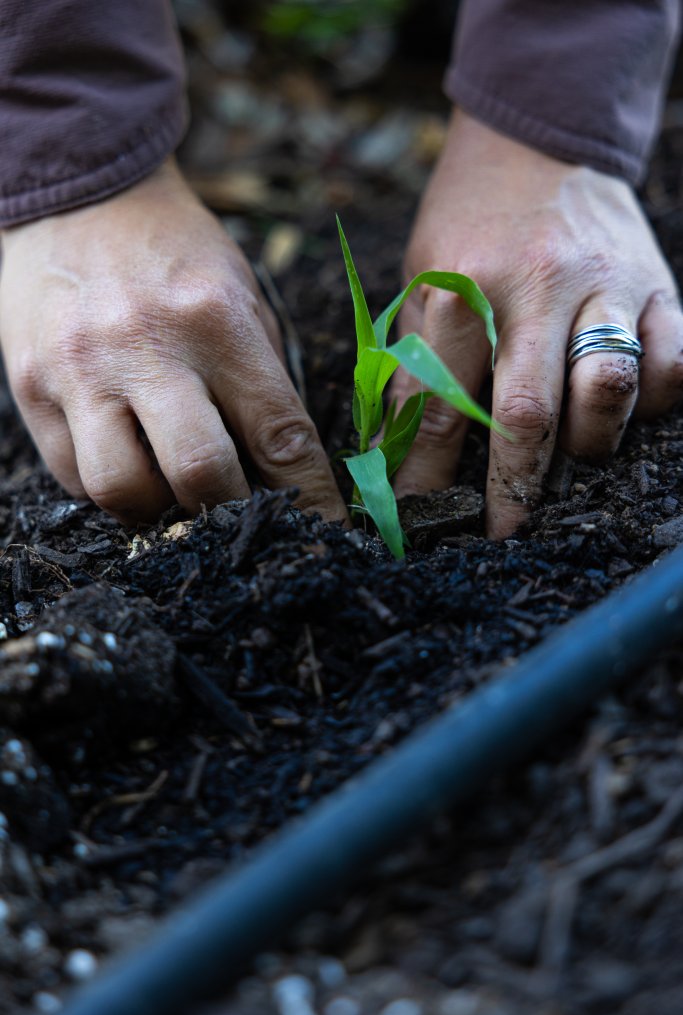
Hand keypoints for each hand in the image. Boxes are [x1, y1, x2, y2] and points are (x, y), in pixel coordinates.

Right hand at [0, 159, 345, 524]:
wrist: (81, 195)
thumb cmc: (177, 255)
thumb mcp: (242, 299)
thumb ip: (261, 385)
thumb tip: (281, 476)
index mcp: (216, 321)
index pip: (277, 434)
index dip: (309, 495)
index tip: (322, 527)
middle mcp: (145, 347)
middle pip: (199, 472)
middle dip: (230, 512)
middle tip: (237, 513)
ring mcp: (79, 370)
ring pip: (122, 491)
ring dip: (160, 509)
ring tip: (175, 490)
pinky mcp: (30, 387)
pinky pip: (74, 476)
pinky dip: (112, 487)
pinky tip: (131, 462)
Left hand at [391, 110, 682, 537]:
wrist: (540, 138)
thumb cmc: (469, 221)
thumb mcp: (423, 274)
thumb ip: (417, 354)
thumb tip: (394, 447)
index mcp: (465, 285)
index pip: (437, 403)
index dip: (423, 475)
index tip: (413, 523)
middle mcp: (539, 286)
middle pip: (526, 413)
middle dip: (511, 488)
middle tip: (502, 531)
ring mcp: (606, 284)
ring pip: (607, 391)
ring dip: (589, 442)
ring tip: (572, 452)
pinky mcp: (659, 283)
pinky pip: (672, 365)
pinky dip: (652, 400)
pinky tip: (626, 404)